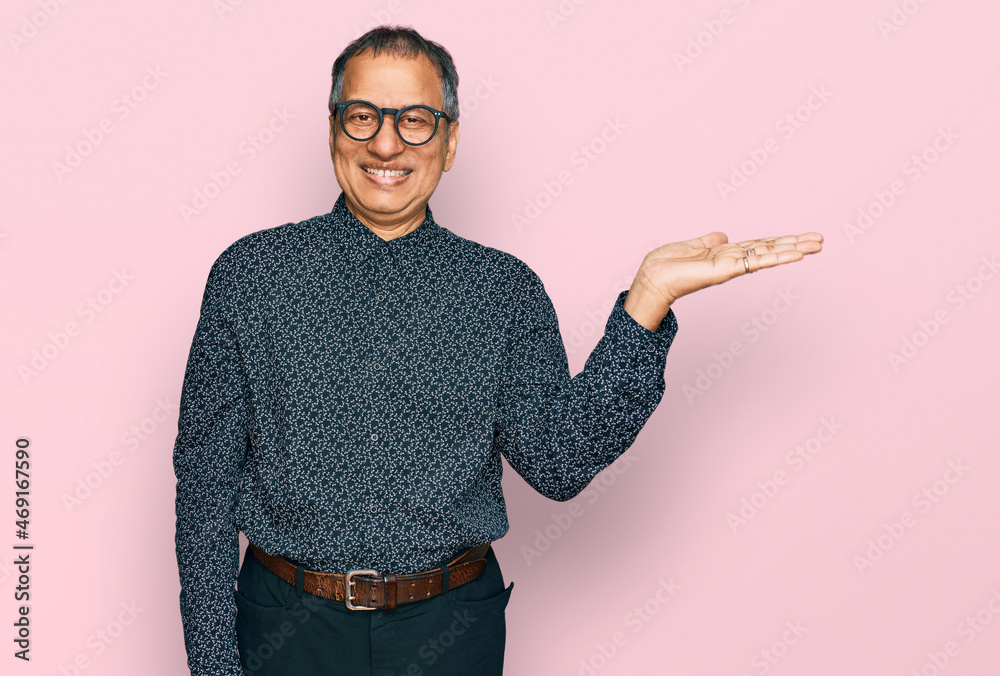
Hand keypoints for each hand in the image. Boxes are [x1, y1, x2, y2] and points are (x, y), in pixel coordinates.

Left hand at [633, 231, 823, 308]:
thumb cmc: (664, 266)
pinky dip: (778, 256)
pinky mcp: (728, 270)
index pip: (758, 245)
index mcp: (725, 254)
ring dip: (793, 249)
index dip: (778, 241)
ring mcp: (733, 266)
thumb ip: (707, 242)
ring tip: (817, 245)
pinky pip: (757, 261)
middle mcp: (733, 261)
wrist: (652, 278)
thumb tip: (722, 236)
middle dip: (794, 244)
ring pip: (769, 255)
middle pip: (770, 249)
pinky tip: (796, 253)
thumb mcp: (690, 247)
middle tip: (820, 241)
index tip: (800, 237)